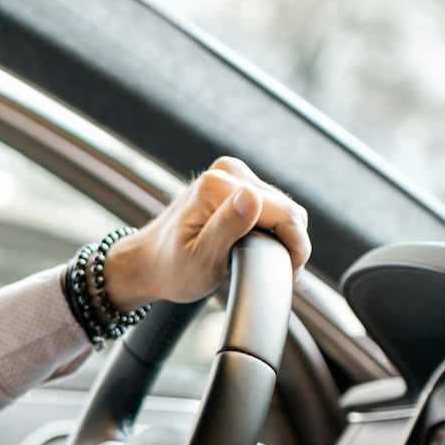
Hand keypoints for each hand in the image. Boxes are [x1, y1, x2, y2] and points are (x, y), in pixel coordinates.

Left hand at [100, 156, 311, 309]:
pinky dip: (272, 228)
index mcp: (217, 187)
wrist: (149, 262)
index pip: (284, 213)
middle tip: (282, 273)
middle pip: (286, 207)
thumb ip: (227, 228)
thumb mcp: (202, 259)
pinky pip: (270, 204)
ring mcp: (230, 173)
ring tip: (269, 262)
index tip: (290, 273)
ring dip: (283, 236)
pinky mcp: (234, 180)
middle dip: (291, 242)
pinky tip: (260, 247)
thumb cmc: (171, 269)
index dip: (295, 246)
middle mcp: (226, 171)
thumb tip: (252, 197)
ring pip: (282, 206)